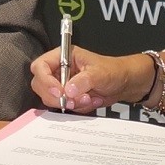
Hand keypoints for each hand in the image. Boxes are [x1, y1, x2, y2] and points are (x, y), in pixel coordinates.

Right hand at [34, 45, 148, 111]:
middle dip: (56, 96)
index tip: (59, 91)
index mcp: (63, 56)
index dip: (45, 80)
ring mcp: (62, 84)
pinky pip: (64, 107)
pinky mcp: (68, 97)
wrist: (124, 83)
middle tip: (73, 101)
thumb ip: (83, 80)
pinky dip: (78, 108)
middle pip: (40, 85)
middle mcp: (59, 70)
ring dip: (70, 103)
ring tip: (89, 98)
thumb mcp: (99, 73)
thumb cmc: (113, 70)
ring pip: (52, 99)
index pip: (40, 66)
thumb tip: (68, 90)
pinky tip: (92, 100)